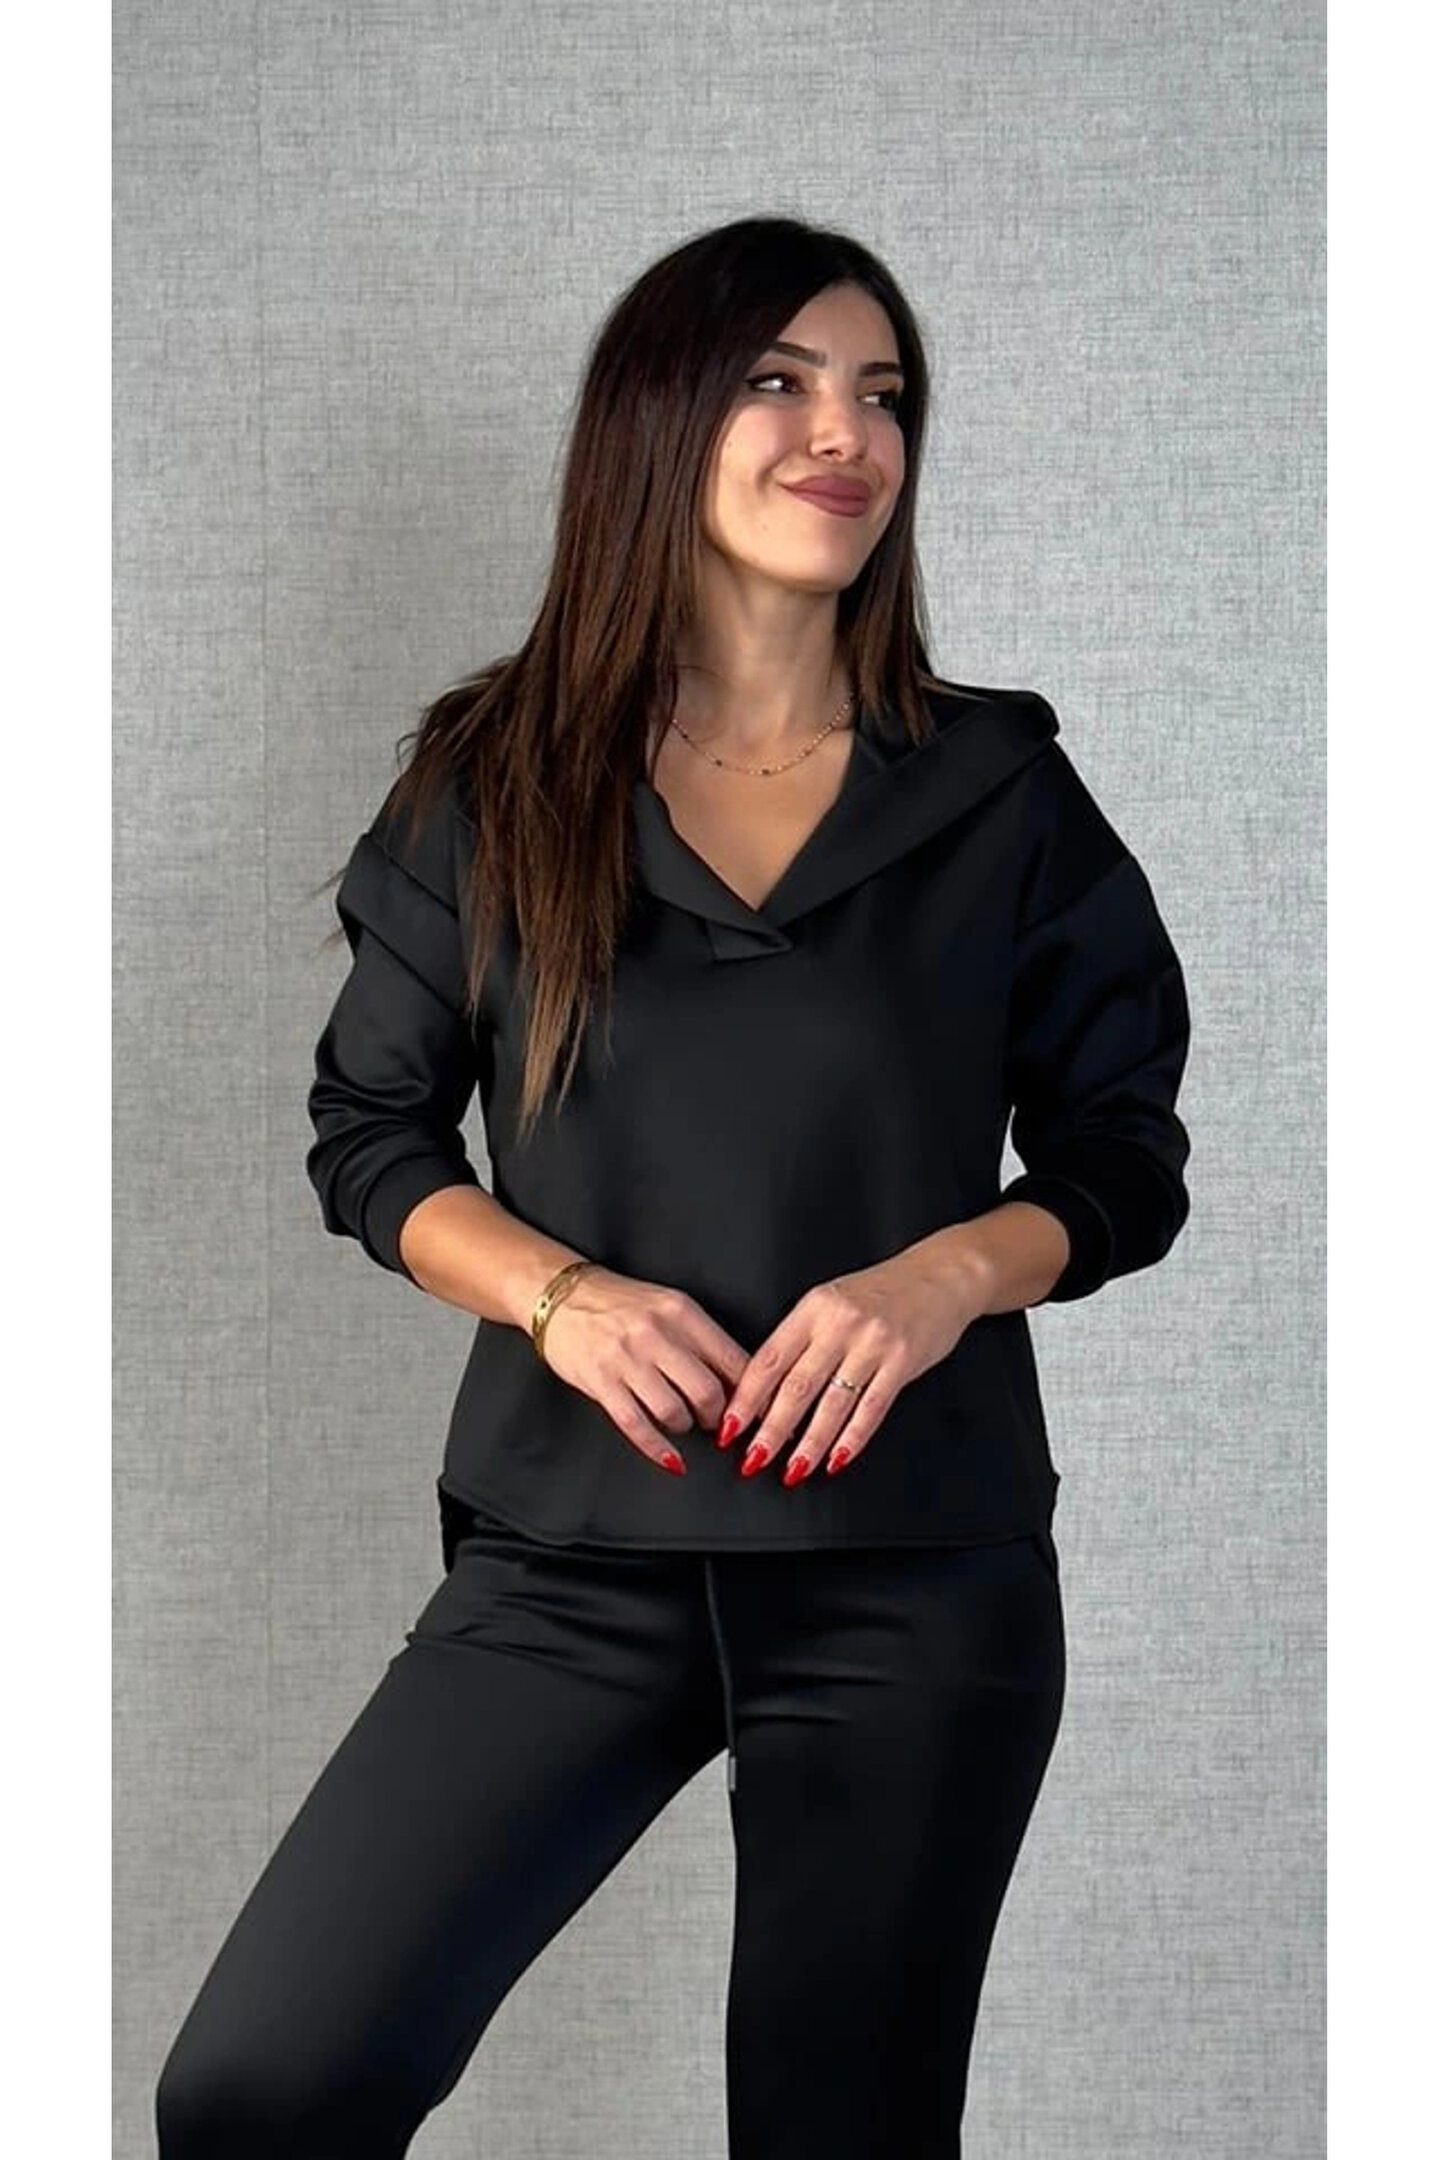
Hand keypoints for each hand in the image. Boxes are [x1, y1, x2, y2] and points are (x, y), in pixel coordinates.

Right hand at [540, 1266, 750, 1476]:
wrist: (562, 1296)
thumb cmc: (621, 1305)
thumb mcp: (669, 1309)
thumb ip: (702, 1342)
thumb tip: (741, 1384)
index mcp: (681, 1312)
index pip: (732, 1360)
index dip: (752, 1395)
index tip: (762, 1415)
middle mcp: (656, 1333)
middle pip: (707, 1391)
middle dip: (718, 1416)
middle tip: (717, 1422)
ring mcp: (626, 1358)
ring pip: (674, 1411)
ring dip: (685, 1427)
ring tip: (683, 1422)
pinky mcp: (600, 1381)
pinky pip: (636, 1425)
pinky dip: (658, 1449)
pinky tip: (671, 1459)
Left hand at [717, 1250, 988, 1485]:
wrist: (940, 1275)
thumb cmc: (881, 1292)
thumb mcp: (831, 1301)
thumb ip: (802, 1339)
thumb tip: (765, 1391)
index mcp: (813, 1307)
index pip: (769, 1359)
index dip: (746, 1398)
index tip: (729, 1427)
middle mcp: (840, 1323)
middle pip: (796, 1386)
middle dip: (771, 1430)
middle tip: (753, 1460)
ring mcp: (873, 1342)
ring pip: (833, 1403)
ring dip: (810, 1443)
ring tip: (794, 1470)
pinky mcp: (903, 1361)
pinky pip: (872, 1408)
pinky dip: (852, 1438)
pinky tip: (837, 1459)